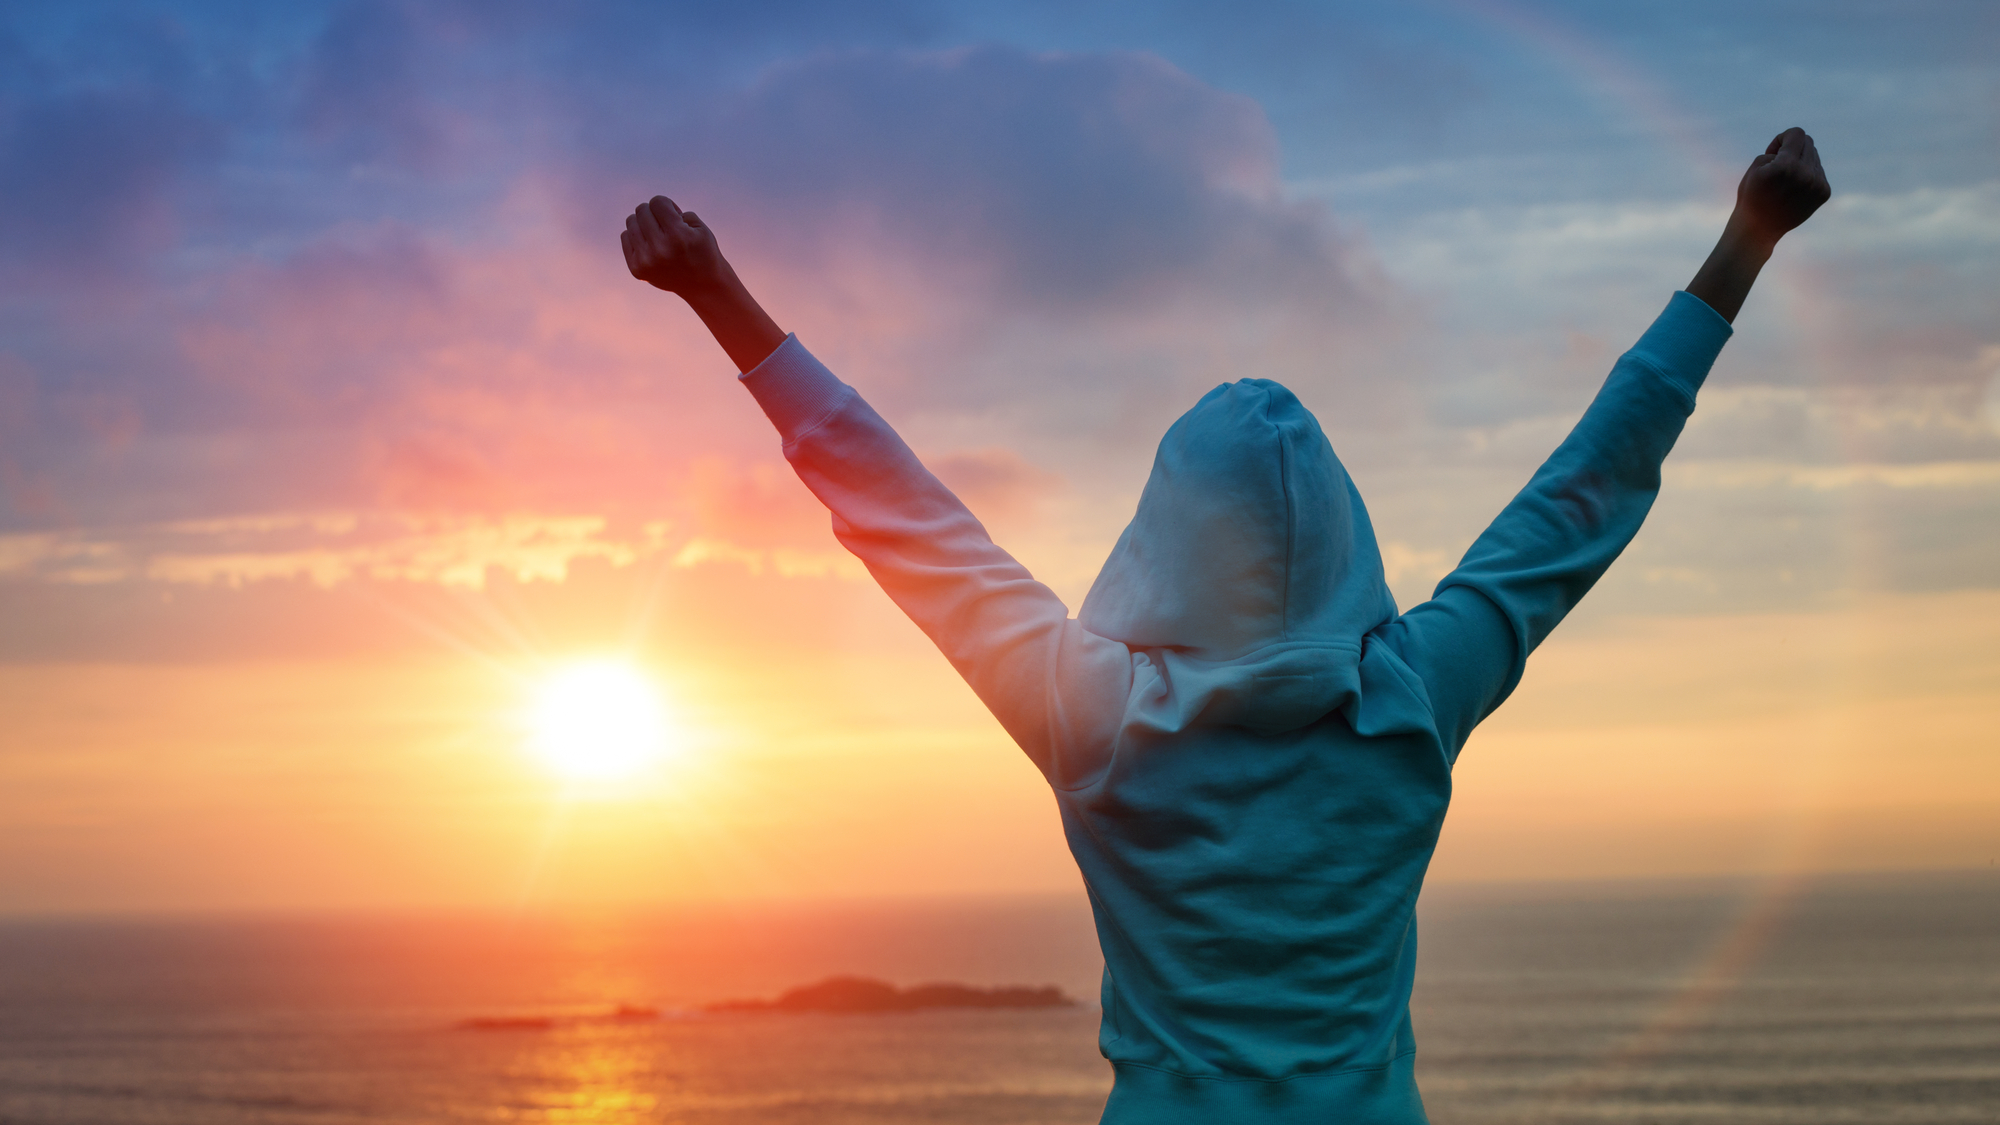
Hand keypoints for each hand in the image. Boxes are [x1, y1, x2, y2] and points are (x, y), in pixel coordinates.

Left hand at [622, 195, 728, 295]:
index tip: (676, 217)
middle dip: (655, 213)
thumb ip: (676, 211)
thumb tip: (650, 210)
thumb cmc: (702, 251)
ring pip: (631, 221)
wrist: (702, 285)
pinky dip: (637, 237)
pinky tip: (651, 246)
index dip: (667, 205)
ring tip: (658, 235)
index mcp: (678, 236)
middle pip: (642, 210)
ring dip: (644, 224)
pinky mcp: (636, 269)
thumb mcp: (699, 227)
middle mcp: (660, 249)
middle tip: (667, 227)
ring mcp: (646, 260)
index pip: (657, 202)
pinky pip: (625, 236)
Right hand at [1732, 127, 1830, 245]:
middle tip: (1777, 165)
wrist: (1759, 230)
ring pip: (1814, 156)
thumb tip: (1799, 147)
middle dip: (1792, 148)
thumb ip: (1778, 149)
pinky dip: (1806, 174)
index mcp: (1786, 166)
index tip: (1773, 153)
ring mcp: (1818, 185)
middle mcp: (1806, 174)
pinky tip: (1794, 189)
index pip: (1797, 133)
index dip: (1782, 138)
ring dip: (1800, 161)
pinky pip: (1818, 170)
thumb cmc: (1752, 195)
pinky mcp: (1824, 193)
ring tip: (1785, 180)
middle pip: (1808, 142)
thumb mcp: (1756, 166)